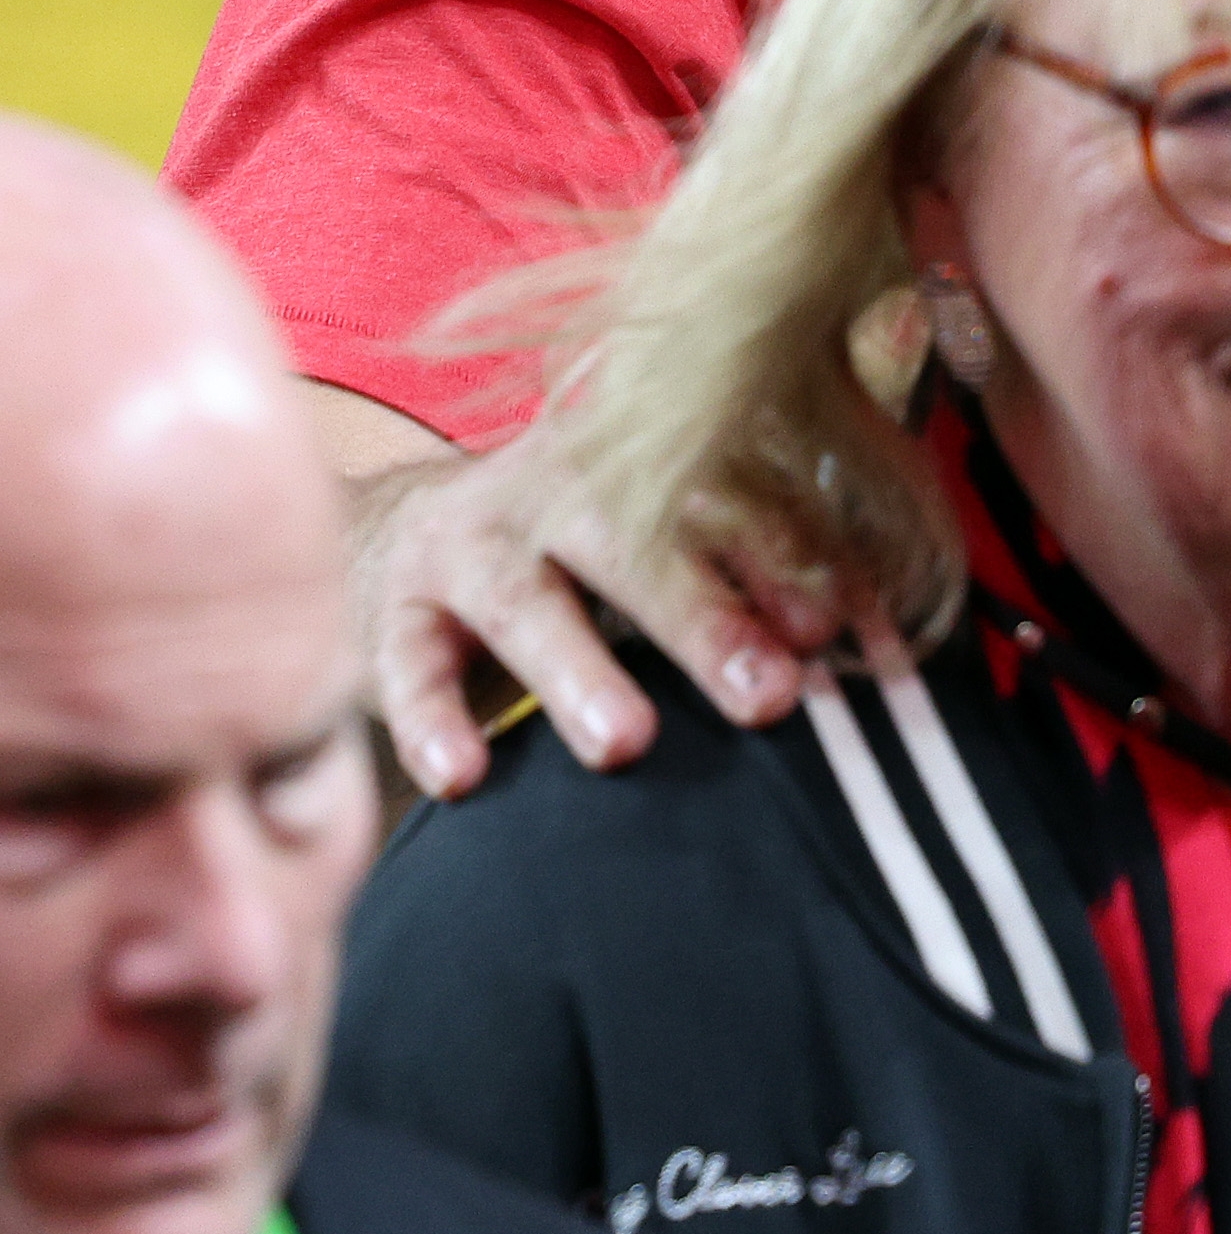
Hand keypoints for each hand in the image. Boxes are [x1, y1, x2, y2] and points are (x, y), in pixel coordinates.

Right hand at [350, 419, 838, 799]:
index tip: (826, 627)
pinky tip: (461, 774)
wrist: (401, 531)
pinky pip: (407, 663)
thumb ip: (739, 571)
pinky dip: (428, 717)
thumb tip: (837, 631)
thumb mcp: (654, 537)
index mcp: (632, 460)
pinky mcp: (391, 608)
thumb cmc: (572, 550)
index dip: (776, 554)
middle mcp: (551, 487)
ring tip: (625, 743)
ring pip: (520, 599)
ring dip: (575, 669)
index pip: (714, 493)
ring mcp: (465, 543)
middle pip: (629, 540)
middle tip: (764, 694)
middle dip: (699, 616)